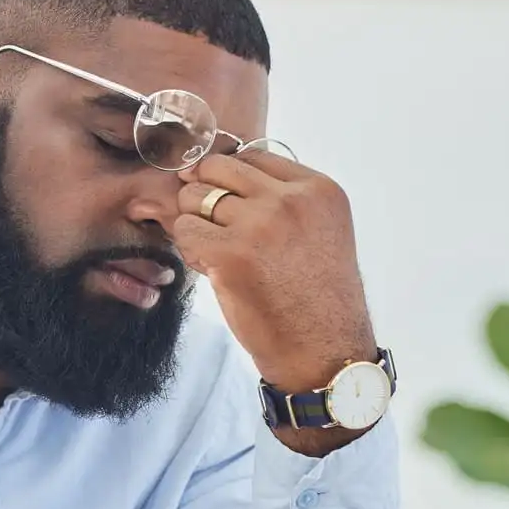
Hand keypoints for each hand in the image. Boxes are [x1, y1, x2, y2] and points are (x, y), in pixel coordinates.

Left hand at [173, 150, 375, 398]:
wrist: (323, 351)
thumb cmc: (319, 300)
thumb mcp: (320, 232)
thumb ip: (284, 201)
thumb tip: (223, 179)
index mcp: (318, 189)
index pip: (253, 157)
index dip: (230, 179)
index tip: (228, 204)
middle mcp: (290, 199)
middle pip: (218, 167)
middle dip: (204, 191)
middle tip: (210, 223)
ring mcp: (259, 224)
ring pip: (194, 198)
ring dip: (194, 222)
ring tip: (213, 251)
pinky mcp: (229, 254)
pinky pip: (184, 230)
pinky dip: (188, 247)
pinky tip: (207, 267)